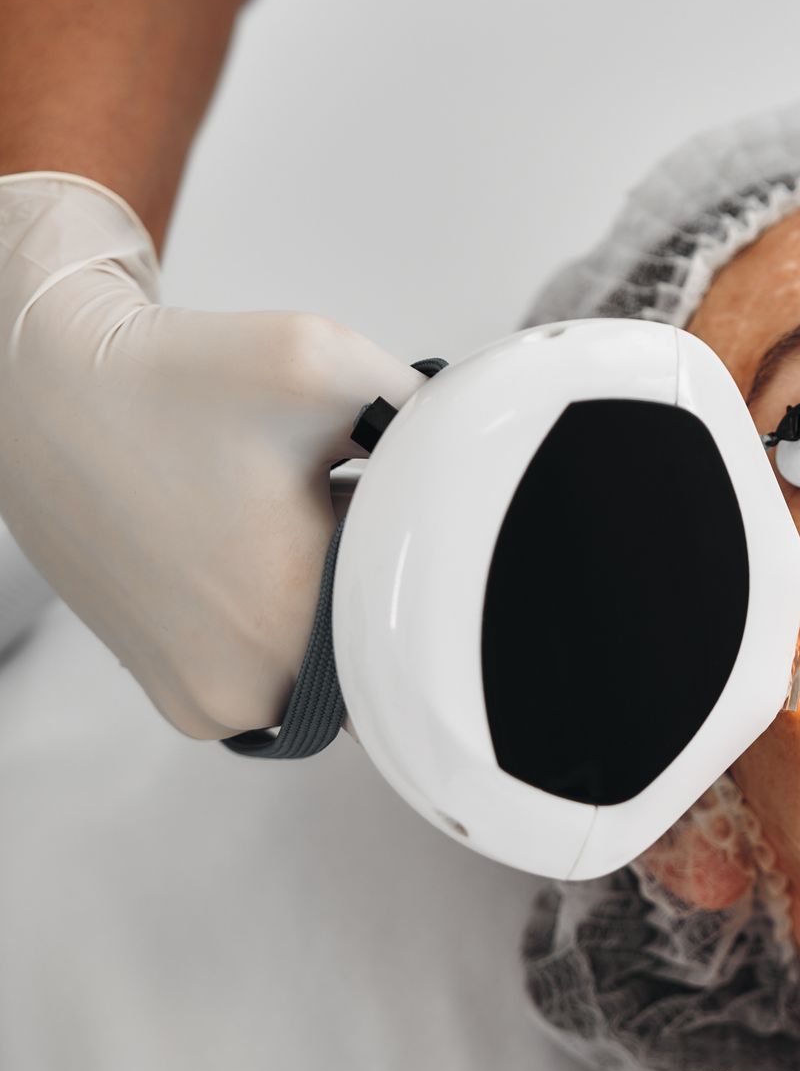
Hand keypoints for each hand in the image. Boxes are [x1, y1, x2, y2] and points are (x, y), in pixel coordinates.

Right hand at [0, 172, 421, 736]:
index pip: (430, 618)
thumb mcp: (330, 363)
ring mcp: (210, 708)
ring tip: (299, 526)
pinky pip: (283, 679)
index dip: (436, 555)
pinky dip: (290, 627)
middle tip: (346, 505)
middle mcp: (251, 691)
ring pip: (337, 674)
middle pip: (388, 654)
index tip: (416, 509)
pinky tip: (261, 555)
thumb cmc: (181, 376)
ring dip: (340, 609)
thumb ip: (432, 418)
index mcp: (291, 622)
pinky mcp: (183, 701)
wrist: (39, 391)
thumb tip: (484, 462)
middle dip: (391, 584)